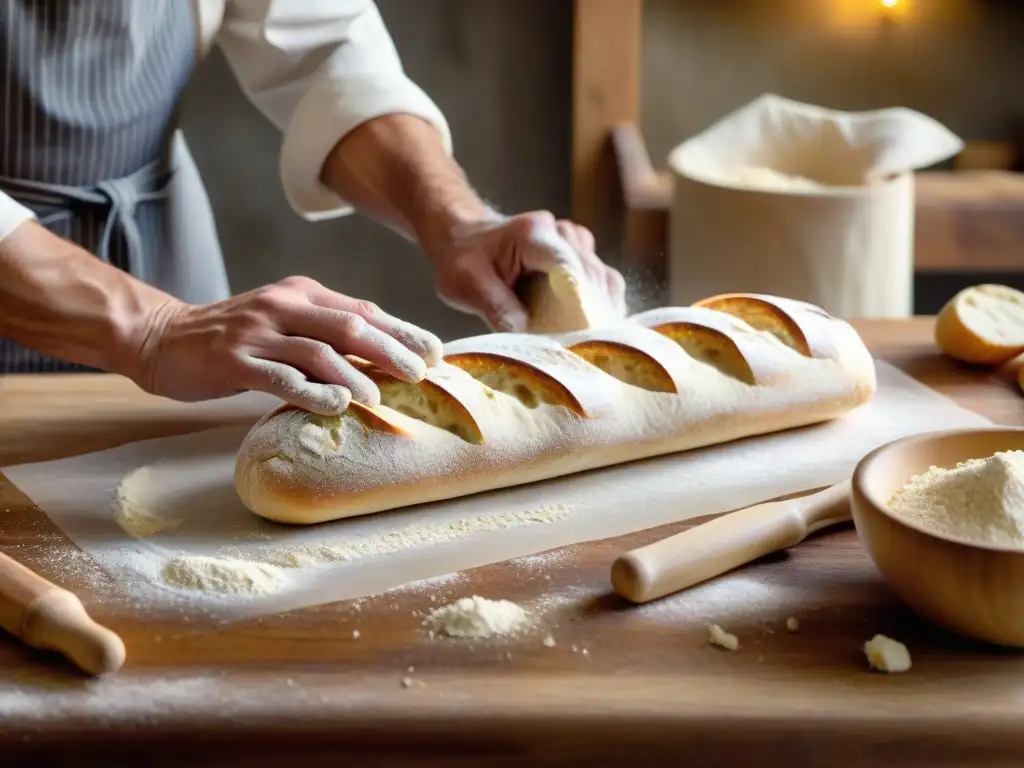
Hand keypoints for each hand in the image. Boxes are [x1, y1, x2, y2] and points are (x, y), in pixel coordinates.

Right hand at [132, 276, 442, 414]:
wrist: (163, 337)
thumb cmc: (235, 336)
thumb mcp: (284, 322)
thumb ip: (325, 333)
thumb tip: (382, 357)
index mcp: (301, 293)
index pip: (362, 310)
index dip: (402, 330)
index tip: (435, 352)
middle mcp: (282, 305)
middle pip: (348, 326)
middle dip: (390, 350)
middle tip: (420, 374)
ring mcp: (257, 332)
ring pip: (317, 351)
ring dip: (354, 375)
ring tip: (379, 398)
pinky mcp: (233, 361)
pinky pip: (280, 377)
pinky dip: (311, 392)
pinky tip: (336, 405)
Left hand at [425, 210, 626, 332]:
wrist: (465, 239)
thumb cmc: (462, 259)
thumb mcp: (466, 284)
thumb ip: (497, 308)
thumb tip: (528, 335)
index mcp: (533, 233)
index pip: (568, 268)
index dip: (579, 303)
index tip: (582, 336)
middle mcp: (562, 233)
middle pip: (591, 277)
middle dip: (589, 316)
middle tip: (582, 354)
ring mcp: (576, 244)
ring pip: (605, 281)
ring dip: (599, 313)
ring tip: (585, 346)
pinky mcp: (584, 259)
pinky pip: (605, 285)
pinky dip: (601, 309)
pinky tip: (590, 334)